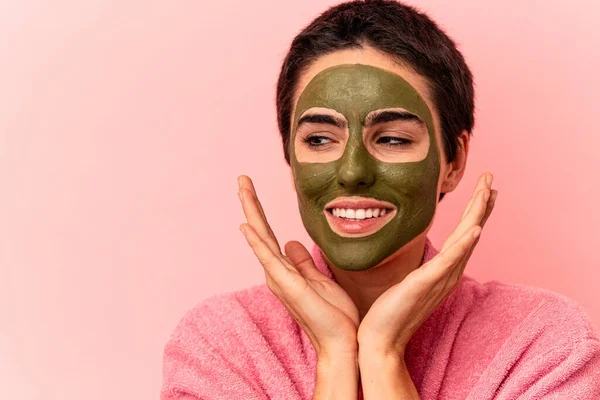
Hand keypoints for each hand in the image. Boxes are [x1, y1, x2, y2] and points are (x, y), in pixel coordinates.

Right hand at [237, 175, 359, 356]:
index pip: (269, 235)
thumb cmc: (335, 317)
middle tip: (241, 179)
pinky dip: (257, 241)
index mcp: (286, 271)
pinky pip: (269, 259)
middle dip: (251, 203)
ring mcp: (280, 279)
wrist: (343, 344)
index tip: (252, 190)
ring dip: (251, 212)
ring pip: (261, 238)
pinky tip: (247, 225)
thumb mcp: (320, 280)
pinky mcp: (288, 285)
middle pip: (260, 232)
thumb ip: (303, 263)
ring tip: (242, 188)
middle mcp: (278, 273)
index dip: (260, 212)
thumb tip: (292, 242)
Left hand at [357, 173, 497, 356]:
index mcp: (443, 272)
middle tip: (490, 178)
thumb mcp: (409, 283)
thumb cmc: (391, 312)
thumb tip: (422, 260)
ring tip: (487, 191)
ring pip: (465, 240)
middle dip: (480, 204)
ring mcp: (440, 279)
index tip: (484, 190)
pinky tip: (475, 229)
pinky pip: (449, 261)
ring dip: (477, 215)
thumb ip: (421, 270)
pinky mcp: (426, 283)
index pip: (463, 236)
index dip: (475, 212)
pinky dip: (464, 244)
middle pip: (470, 233)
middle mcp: (448, 274)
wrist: (381, 339)